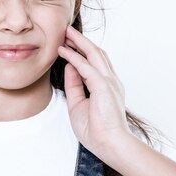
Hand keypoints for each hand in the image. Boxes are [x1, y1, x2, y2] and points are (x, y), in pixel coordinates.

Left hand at [57, 26, 131, 155]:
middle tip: (67, 31)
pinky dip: (74, 57)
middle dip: (81, 41)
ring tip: (66, 33)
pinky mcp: (104, 86)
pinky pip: (86, 67)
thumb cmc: (96, 131)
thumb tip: (69, 67)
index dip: (82, 51)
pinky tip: (64, 51)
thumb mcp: (78, 105)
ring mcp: (109, 82)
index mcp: (107, 87)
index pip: (95, 63)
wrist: (111, 145)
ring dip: (79, 42)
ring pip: (94, 54)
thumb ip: (74, 85)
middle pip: (96, 53)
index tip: (68, 43)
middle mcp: (111, 81)